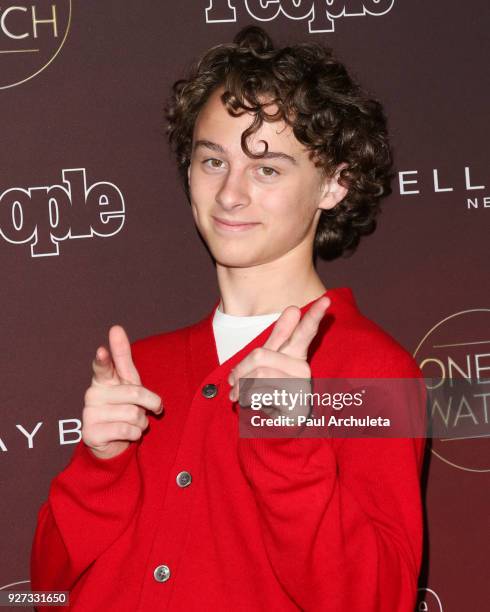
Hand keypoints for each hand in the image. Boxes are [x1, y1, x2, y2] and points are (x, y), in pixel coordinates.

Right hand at [82, 325, 162, 459]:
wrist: (114, 440)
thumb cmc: (124, 405)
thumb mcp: (128, 380)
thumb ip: (123, 356)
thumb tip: (116, 327)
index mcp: (103, 378)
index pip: (103, 366)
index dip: (103, 359)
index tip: (102, 350)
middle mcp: (93, 394)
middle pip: (134, 394)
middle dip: (150, 403)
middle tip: (149, 409)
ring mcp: (89, 414)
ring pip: (132, 414)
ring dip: (141, 421)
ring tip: (133, 422)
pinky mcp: (91, 434)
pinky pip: (126, 431)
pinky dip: (135, 434)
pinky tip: (128, 434)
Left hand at [227, 296, 329, 420]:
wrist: (274, 427)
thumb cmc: (272, 389)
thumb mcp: (272, 360)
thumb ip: (279, 335)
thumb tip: (294, 307)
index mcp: (297, 354)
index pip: (306, 332)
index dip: (315, 316)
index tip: (326, 298)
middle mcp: (302, 368)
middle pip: (260, 355)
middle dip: (240, 369)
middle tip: (232, 381)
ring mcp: (300, 387)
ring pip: (258, 375)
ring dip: (241, 387)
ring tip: (240, 395)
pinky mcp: (293, 405)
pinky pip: (259, 394)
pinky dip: (247, 399)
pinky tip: (249, 404)